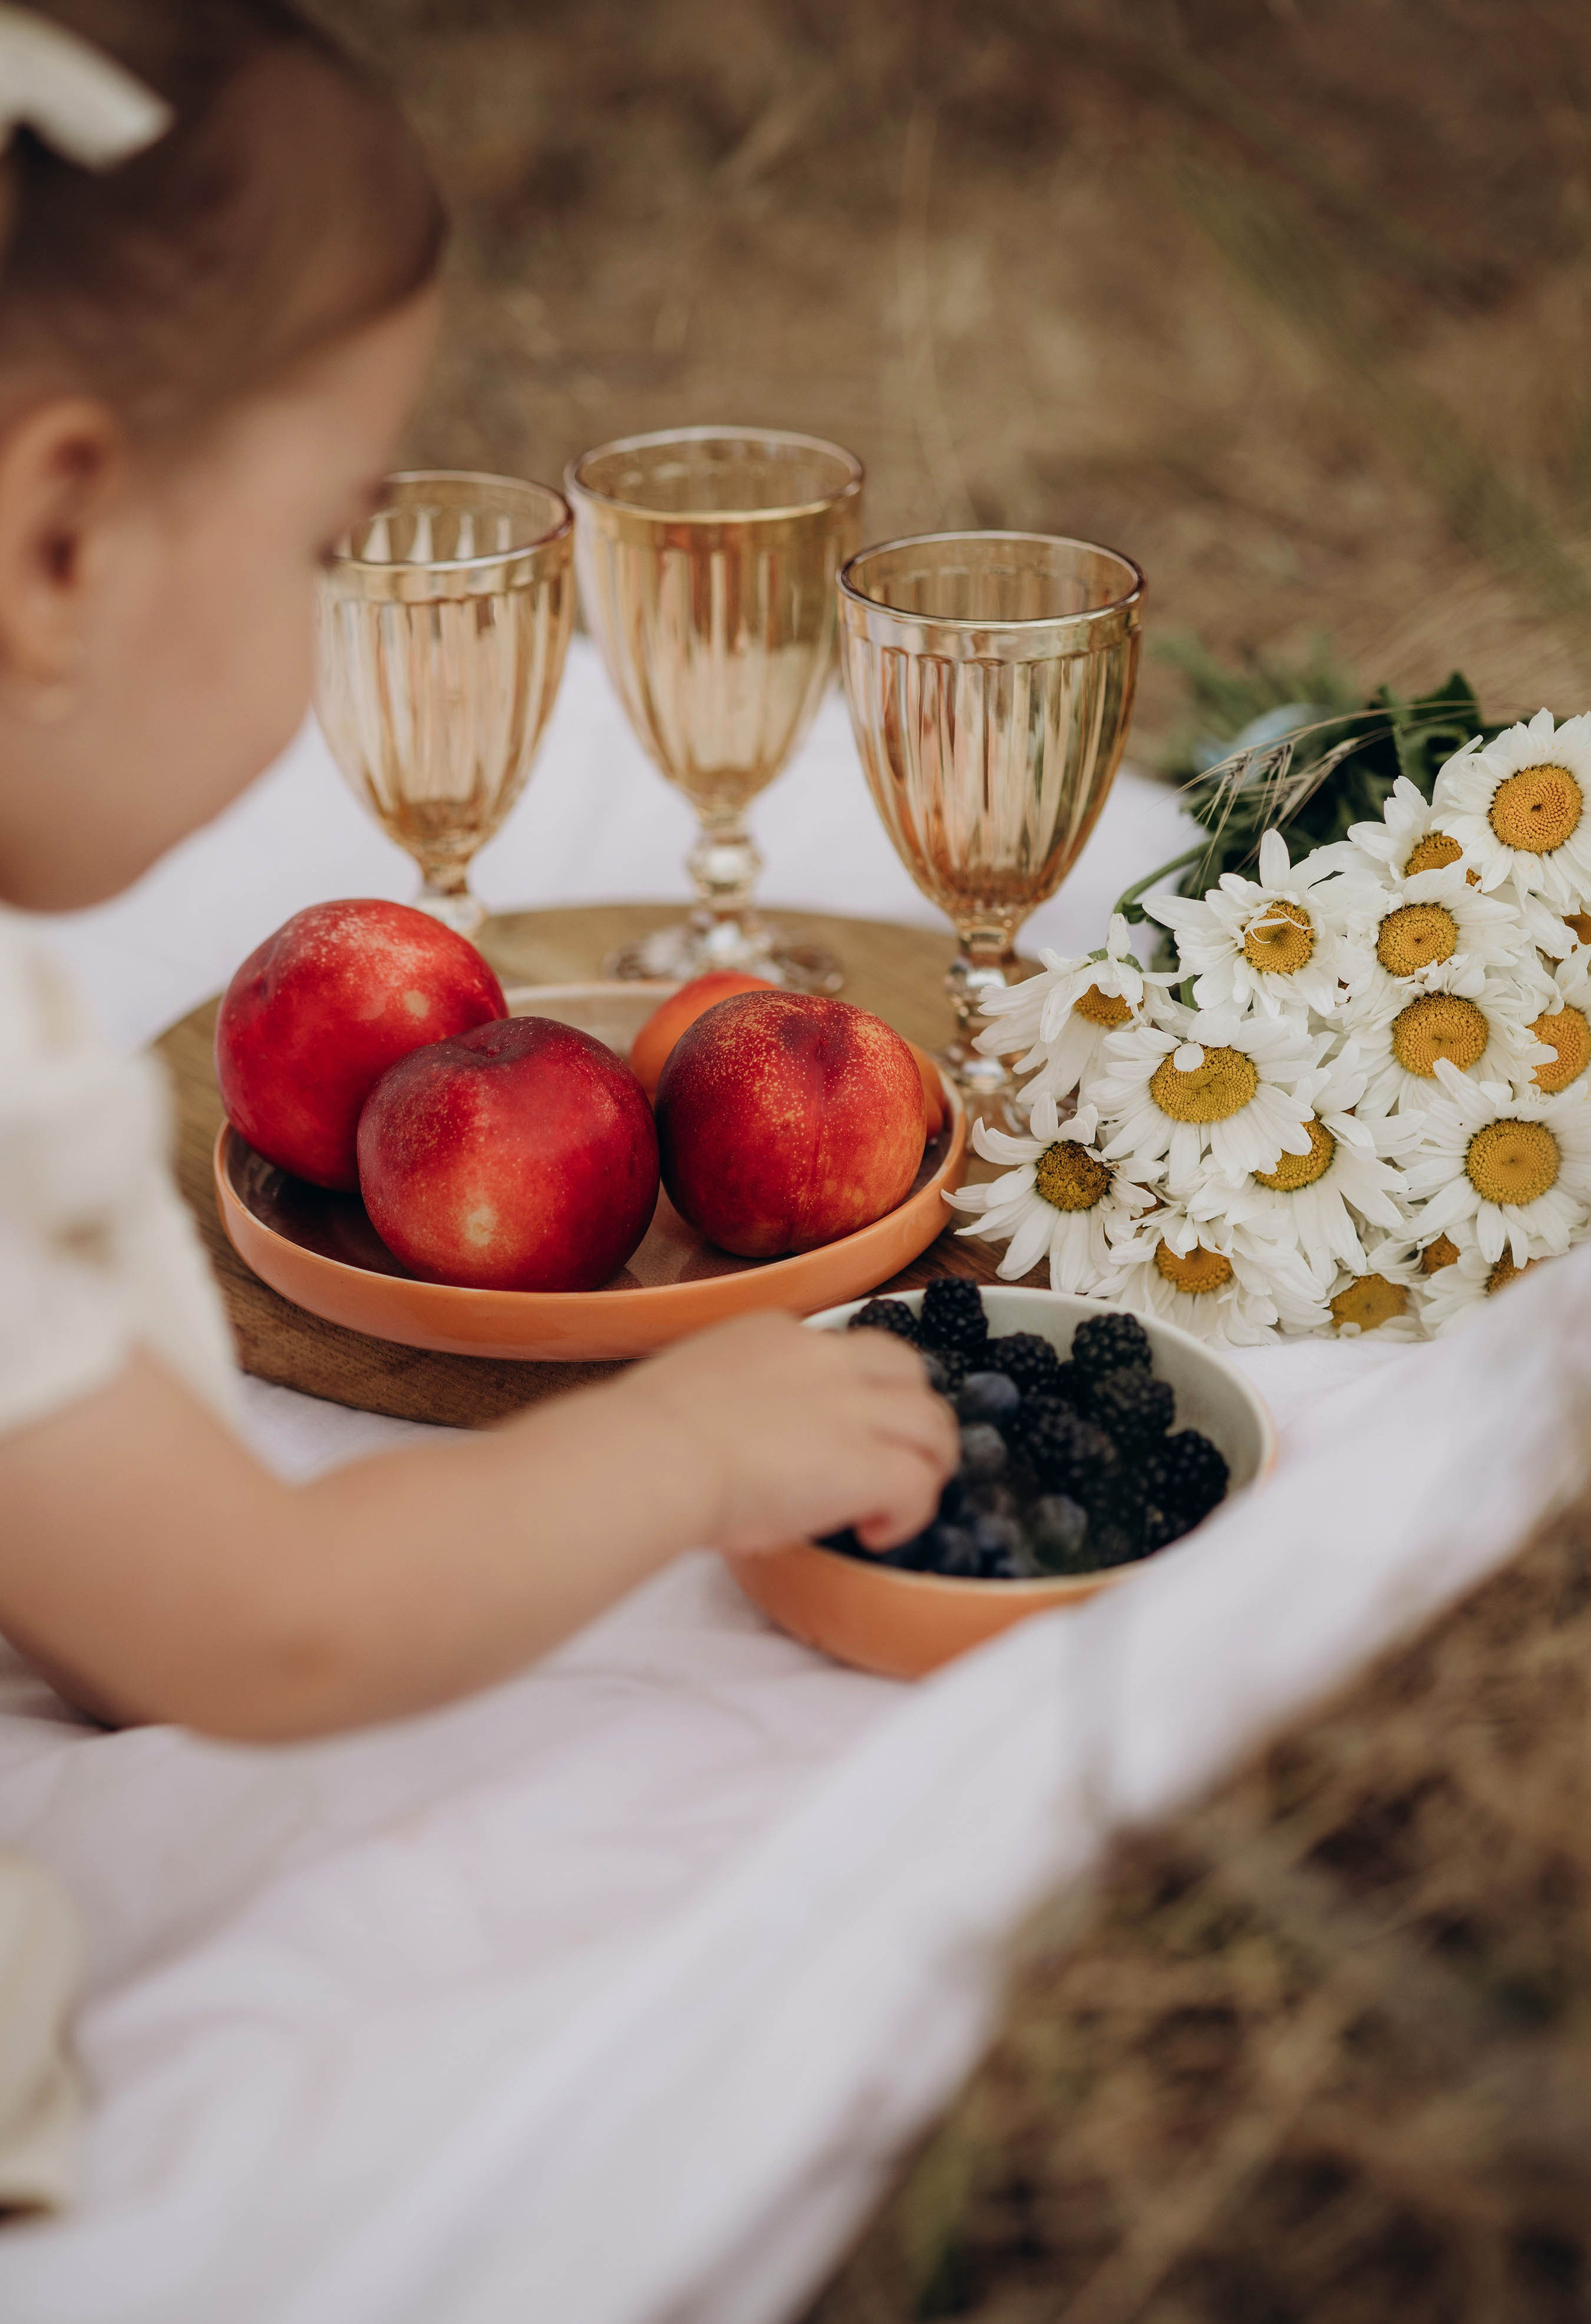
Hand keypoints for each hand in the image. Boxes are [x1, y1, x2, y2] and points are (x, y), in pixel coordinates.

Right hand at [613, 1310, 957, 1555]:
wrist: (653, 1456)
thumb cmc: (645, 1438)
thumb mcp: (692, 1393)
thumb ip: (729, 1404)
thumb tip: (730, 1444)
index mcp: (777, 1335)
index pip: (845, 1351)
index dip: (856, 1394)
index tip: (836, 1434)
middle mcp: (826, 1360)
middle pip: (908, 1372)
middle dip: (911, 1416)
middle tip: (891, 1462)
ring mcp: (854, 1408)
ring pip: (934, 1423)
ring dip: (926, 1464)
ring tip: (898, 1502)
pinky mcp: (869, 1462)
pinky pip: (920, 1484)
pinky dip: (912, 1513)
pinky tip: (875, 1533)